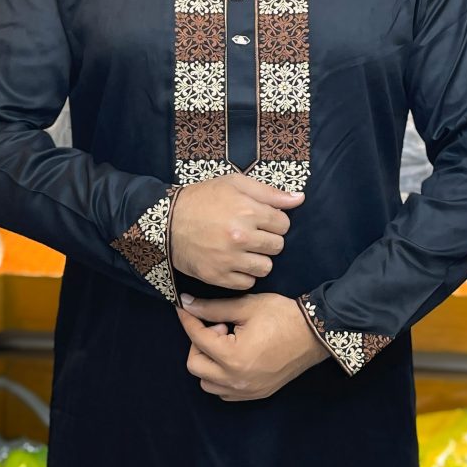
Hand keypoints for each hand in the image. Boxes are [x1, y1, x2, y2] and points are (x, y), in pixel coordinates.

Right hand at [170, 174, 303, 289]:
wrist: (167, 221)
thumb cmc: (203, 198)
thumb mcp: (235, 184)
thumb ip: (270, 193)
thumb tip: (299, 199)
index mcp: (248, 211)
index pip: (284, 224)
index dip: (273, 221)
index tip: (259, 219)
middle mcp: (241, 237)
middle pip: (277, 246)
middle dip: (267, 239)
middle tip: (250, 233)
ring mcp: (229, 259)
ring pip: (265, 267)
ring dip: (258, 259)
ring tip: (242, 249)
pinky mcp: (218, 277)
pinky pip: (247, 283)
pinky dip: (243, 274)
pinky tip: (232, 261)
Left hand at [177, 292, 328, 400]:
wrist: (313, 334)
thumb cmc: (281, 316)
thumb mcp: (245, 306)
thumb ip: (212, 308)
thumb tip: (187, 304)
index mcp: (232, 357)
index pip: (197, 338)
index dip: (187, 319)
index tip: (183, 307)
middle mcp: (236, 380)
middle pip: (195, 365)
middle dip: (199, 342)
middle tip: (220, 326)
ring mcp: (247, 391)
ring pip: (207, 382)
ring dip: (209, 361)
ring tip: (228, 341)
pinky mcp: (256, 394)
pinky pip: (225, 391)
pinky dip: (221, 375)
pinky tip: (234, 356)